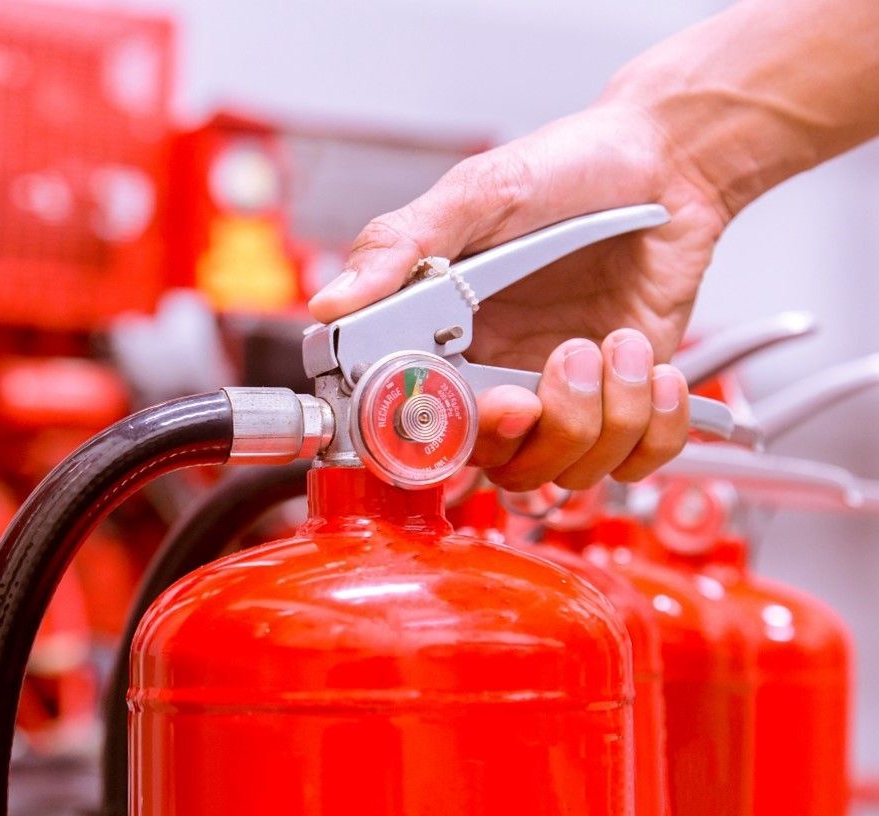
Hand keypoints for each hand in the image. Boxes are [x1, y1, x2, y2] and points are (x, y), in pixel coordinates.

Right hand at [310, 104, 729, 489]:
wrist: (667, 159)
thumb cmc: (568, 166)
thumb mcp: (476, 193)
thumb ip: (400, 245)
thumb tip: (332, 302)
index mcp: (447, 339)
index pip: (424, 426)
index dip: (453, 435)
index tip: (494, 402)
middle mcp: (500, 377)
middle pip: (503, 466)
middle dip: (544, 430)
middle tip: (566, 359)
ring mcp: (565, 395)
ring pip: (571, 471)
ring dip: (608, 415)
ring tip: (618, 345)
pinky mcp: (626, 400)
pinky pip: (637, 460)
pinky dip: (655, 425)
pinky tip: (650, 366)